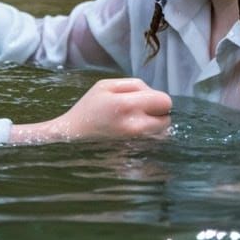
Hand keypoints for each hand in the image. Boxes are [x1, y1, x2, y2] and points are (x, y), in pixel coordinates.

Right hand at [11, 78, 172, 143]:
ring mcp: (135, 143)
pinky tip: (134, 135)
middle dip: (157, 114)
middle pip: (167, 119)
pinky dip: (149, 139)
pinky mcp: (133, 154)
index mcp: (127, 105)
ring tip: (135, 124)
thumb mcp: (106, 85)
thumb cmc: (88, 108)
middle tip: (140, 113)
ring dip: (154, 128)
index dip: (157, 99)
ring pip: (162, 134)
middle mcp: (135, 126)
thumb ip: (135, 85)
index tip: (145, 101)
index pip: (164, 101)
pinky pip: (153, 145)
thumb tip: (155, 96)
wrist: (72, 136)